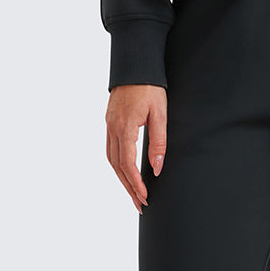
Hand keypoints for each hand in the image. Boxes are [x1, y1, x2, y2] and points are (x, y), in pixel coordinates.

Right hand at [105, 84, 167, 213]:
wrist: (136, 65)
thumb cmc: (150, 87)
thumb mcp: (160, 114)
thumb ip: (159, 141)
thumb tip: (157, 167)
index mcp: (125, 127)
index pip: (127, 164)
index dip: (135, 184)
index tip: (145, 197)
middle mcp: (112, 128)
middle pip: (117, 167)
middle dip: (128, 188)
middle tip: (140, 204)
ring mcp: (109, 125)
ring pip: (111, 160)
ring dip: (122, 179)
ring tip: (133, 193)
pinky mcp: (110, 121)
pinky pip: (110, 149)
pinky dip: (117, 165)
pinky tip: (125, 172)